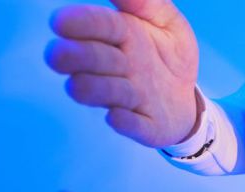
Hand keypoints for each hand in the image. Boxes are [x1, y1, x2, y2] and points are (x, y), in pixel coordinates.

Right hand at [45, 0, 199, 146]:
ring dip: (94, 89)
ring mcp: (131, 98)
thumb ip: (147, 3)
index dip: (82, 23)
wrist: (187, 98)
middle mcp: (121, 67)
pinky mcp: (145, 125)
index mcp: (123, 35)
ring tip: (77, 86)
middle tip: (57, 55)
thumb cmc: (170, 55)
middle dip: (76, 57)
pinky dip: (125, 122)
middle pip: (95, 59)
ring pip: (107, 93)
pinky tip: (117, 116)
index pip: (100, 25)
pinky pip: (134, 125)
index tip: (60, 22)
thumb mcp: (168, 23)